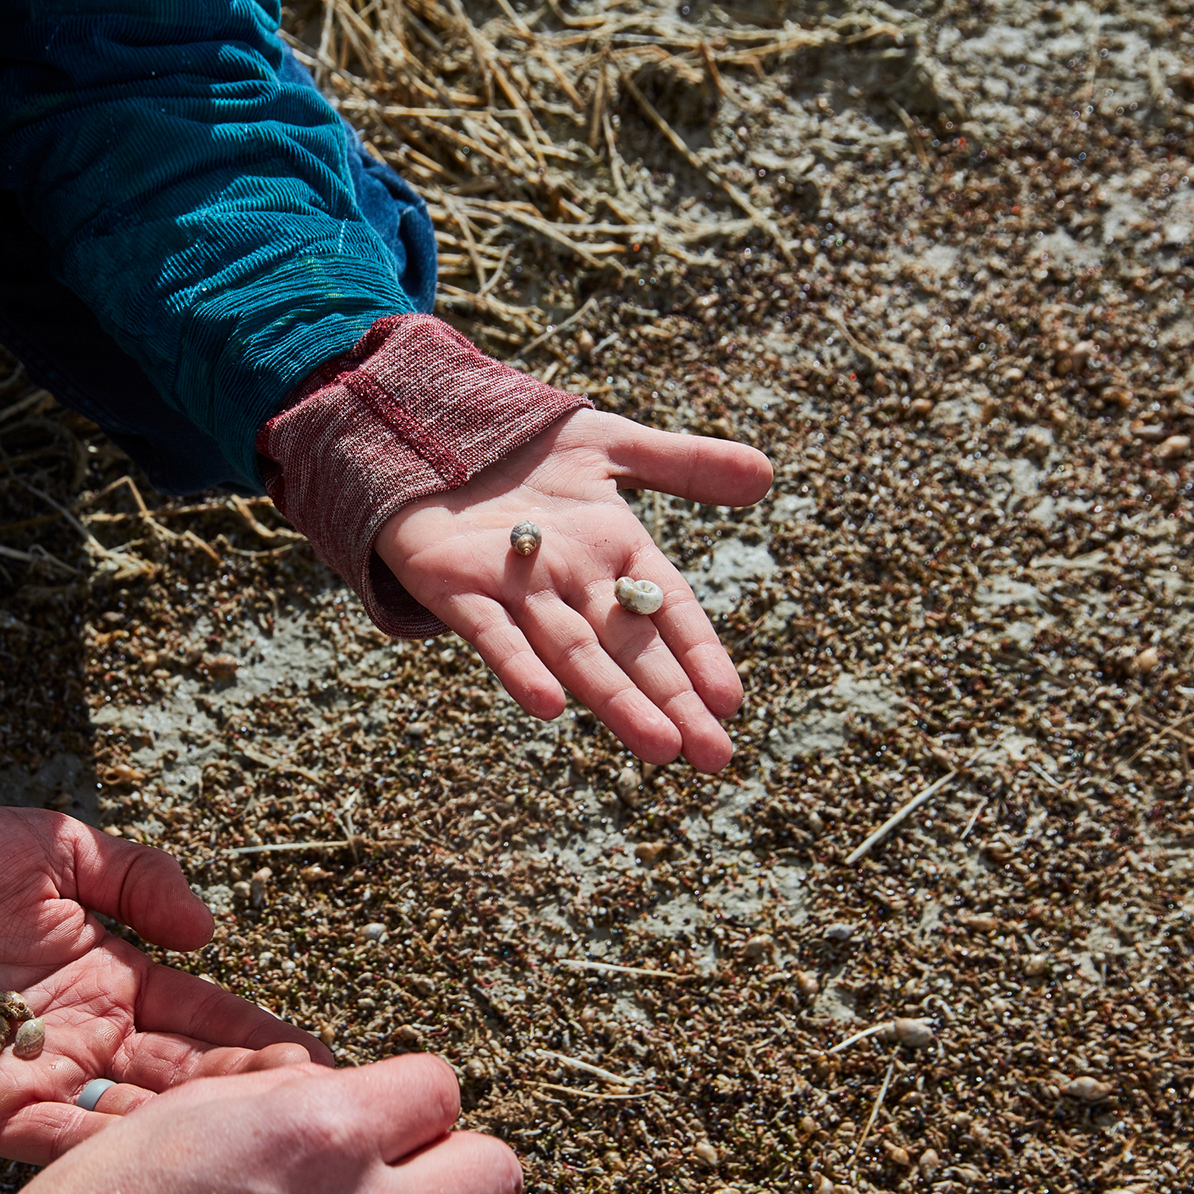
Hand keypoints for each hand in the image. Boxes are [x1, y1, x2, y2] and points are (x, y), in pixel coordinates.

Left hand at [0, 804, 327, 1161]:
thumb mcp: (50, 843)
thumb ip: (134, 874)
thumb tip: (210, 927)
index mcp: (105, 974)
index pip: (202, 1017)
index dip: (260, 1036)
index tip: (325, 1056)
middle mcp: (82, 1034)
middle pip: (185, 1079)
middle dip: (253, 1096)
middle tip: (328, 1116)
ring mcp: (37, 1077)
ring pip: (136, 1117)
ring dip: (199, 1132)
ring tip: (271, 1144)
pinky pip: (59, 1139)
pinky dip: (111, 1151)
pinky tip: (169, 1162)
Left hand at [375, 409, 772, 772]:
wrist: (425, 434)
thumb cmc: (521, 447)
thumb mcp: (608, 444)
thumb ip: (683, 464)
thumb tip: (768, 475)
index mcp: (612, 550)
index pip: (667, 608)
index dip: (697, 653)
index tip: (729, 704)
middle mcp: (569, 581)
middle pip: (629, 647)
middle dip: (671, 701)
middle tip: (713, 759)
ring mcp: (515, 590)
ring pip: (572, 651)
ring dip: (613, 699)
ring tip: (658, 748)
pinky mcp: (456, 587)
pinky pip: (491, 634)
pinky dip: (518, 667)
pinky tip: (548, 706)